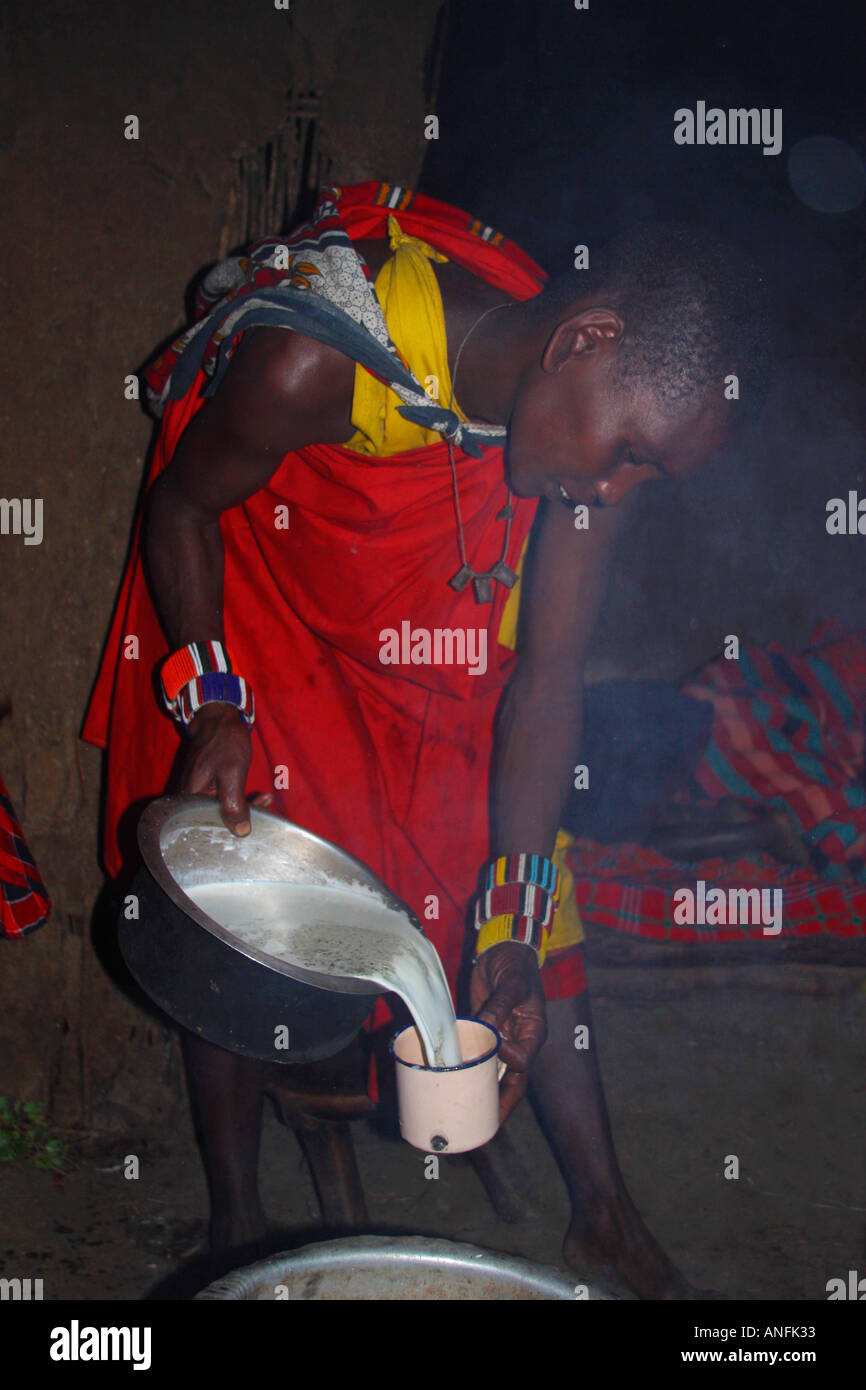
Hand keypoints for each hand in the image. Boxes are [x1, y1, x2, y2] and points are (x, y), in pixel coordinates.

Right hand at [175, 703, 272, 833]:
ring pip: (223, 811)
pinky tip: (260, 797)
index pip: (210, 827)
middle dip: (243, 817)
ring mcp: (198, 793)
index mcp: (189, 800)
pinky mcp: (207, 788)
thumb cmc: (223, 742)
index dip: (233, 829)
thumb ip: (234, 803)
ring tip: (266, 799)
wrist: (219, 718)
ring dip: (246, 808)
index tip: (254, 823)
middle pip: (216, 821)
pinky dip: (241, 800)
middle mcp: (189, 800)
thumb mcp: (232, 772)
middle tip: (265, 804)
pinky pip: (224, 801)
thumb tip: (241, 832)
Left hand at [469, 940, 547, 1123]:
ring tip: (471, 1119)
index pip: (522, 1060)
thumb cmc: (514, 965)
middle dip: (500, 1104)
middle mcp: (519, 1042)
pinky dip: (470, 1072)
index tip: (493, 1047)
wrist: (501, 950)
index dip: (507, 1060)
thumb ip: (500, 1005)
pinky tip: (458, 1088)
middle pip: (513, 1081)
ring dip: (484, 1095)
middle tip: (484, 1126)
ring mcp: (501, 1040)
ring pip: (495, 1076)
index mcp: (533, 1033)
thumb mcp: (512, 982)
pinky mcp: (484, 1033)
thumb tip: (486, 1026)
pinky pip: (479, 1058)